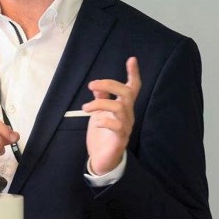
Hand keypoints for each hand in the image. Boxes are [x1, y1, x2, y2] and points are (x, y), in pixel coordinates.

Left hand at [82, 57, 140, 175]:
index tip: (132, 59)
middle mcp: (128, 114)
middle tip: (91, 85)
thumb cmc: (102, 135)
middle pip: (126, 93)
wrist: (102, 159)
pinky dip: (103, 121)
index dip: (133, 74)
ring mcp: (126, 126)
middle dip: (109, 84)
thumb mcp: (98, 113)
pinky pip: (116, 126)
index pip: (132, 87)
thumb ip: (101, 100)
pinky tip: (95, 123)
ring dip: (99, 104)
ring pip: (119, 107)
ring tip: (85, 108)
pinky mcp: (120, 138)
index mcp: (123, 107)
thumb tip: (98, 88)